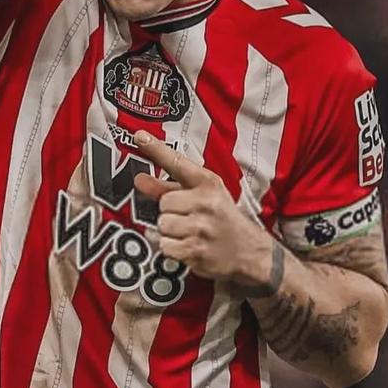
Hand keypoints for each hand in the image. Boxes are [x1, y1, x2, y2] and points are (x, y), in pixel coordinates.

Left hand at [133, 130, 270, 283]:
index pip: (176, 162)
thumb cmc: (221, 217)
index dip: (156, 149)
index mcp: (207, 183)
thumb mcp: (201, 195)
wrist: (248, 251)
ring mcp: (202, 228)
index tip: (139, 136)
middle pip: (164, 202)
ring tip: (186, 231)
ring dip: (168, 230)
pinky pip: (165, 245)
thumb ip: (167, 186)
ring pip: (162, 224)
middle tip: (185, 216)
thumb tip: (138, 180)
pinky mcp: (197, 251)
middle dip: (169, 211)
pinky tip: (185, 245)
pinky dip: (170, 247)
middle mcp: (206, 202)